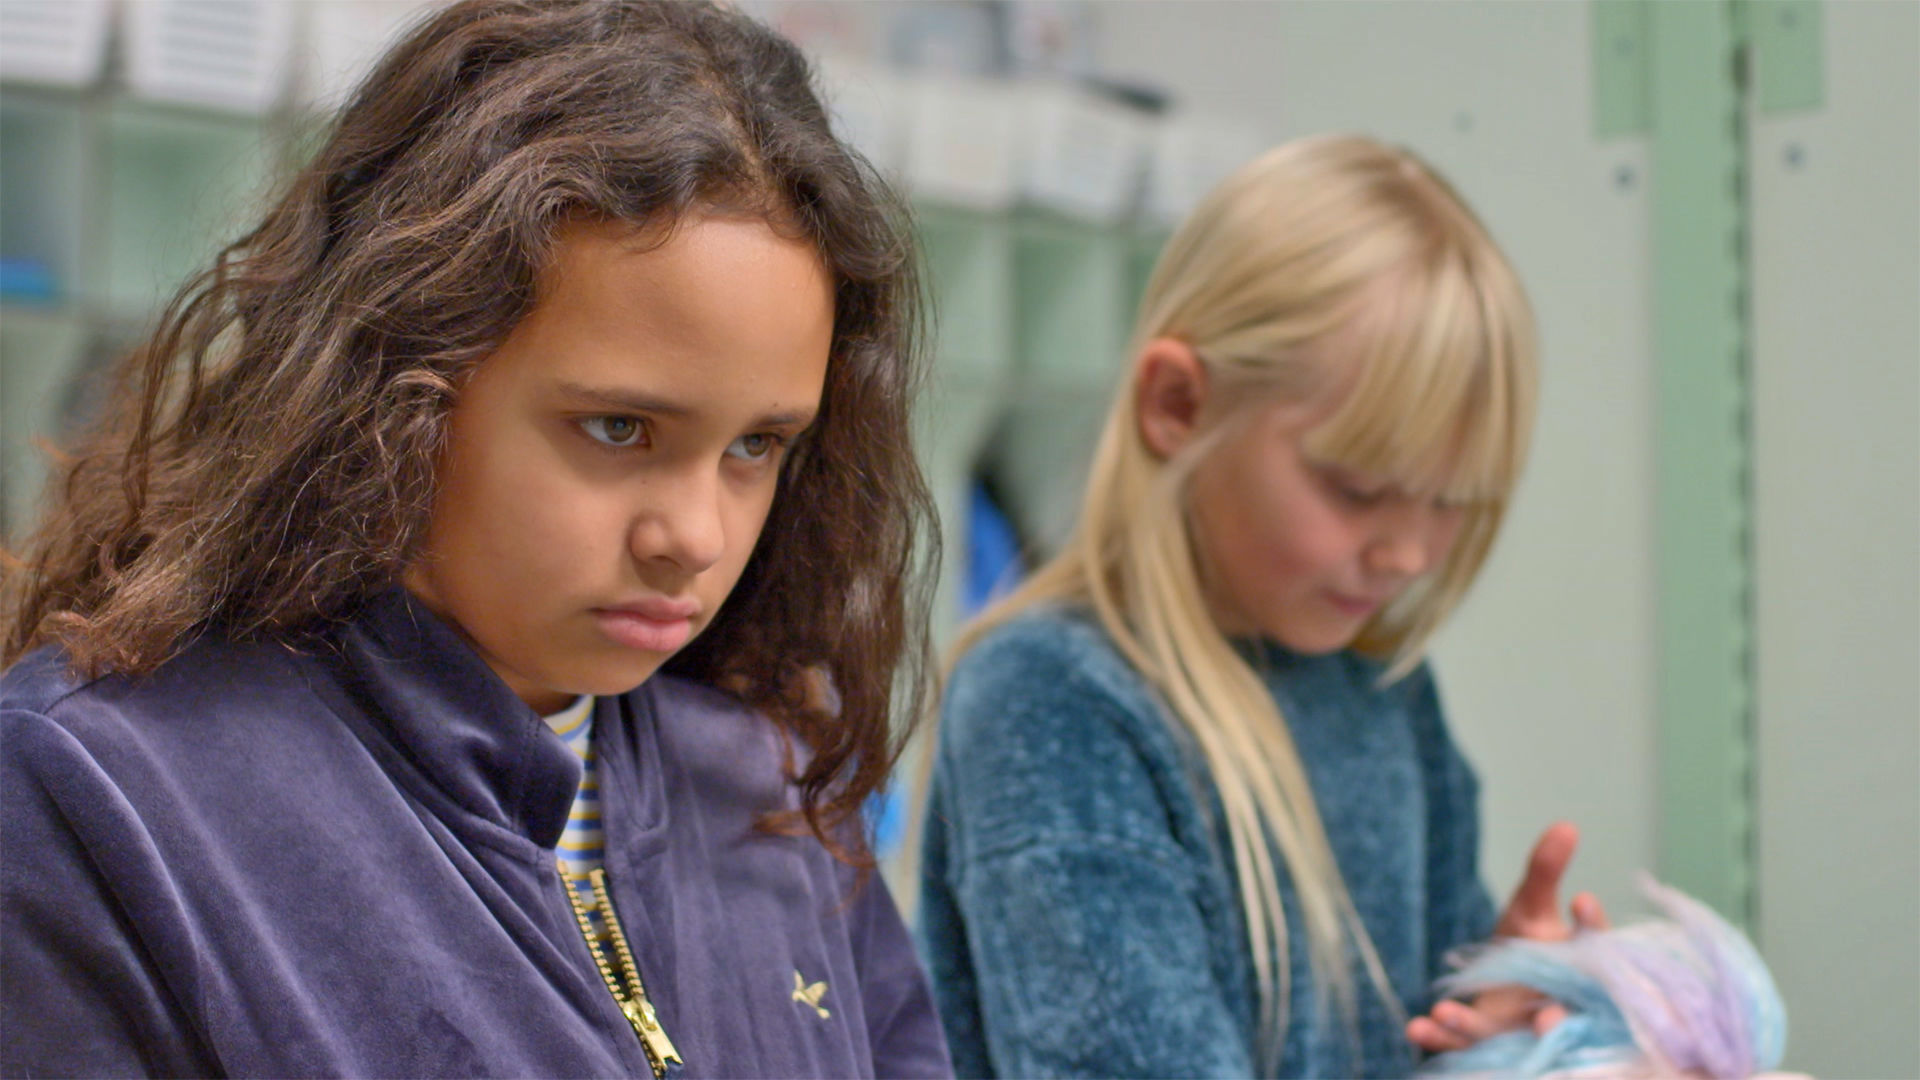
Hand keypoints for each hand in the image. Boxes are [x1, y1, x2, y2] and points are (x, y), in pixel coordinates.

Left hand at [1405, 822, 1609, 1054]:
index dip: (1593, 927)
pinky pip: (1464, 1051)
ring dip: (1475, 1030)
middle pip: (1564, 1018)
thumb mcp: (1532, 907)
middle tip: (1544, 1020)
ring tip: (1444, 1013)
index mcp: (1581, 972)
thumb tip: (1565, 825)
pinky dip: (1440, 1040)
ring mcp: (1520, 1035)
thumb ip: (1546, 872)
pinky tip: (1414, 1026)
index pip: (1597, 951)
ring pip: (1506, 1040)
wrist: (1502, 989)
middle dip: (1554, 1019)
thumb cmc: (1528, 945)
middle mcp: (1560, 1009)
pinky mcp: (1487, 1050)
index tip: (1583, 901)